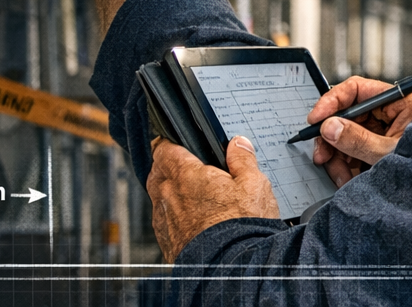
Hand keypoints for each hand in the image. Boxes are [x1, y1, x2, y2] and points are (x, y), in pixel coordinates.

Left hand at [148, 136, 278, 261]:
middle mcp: (168, 197)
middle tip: (186, 168)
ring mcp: (164, 221)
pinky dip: (174, 217)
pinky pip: (164, 222)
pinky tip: (192, 221)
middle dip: (168, 167)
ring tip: (193, 196)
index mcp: (186, 175)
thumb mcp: (254, 184)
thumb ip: (243, 160)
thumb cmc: (241, 226)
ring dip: (170, 194)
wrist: (229, 269)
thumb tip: (237, 144)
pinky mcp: (167, 243)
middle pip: (157, 173)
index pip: (164, 150)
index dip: (169, 144)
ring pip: (159, 198)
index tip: (176, 143)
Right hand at [308, 76, 411, 187]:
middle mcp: (389, 112)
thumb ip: (358, 140)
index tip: (316, 118)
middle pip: (346, 115)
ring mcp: (382, 130)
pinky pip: (351, 151)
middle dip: (332, 138)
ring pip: (345, 136)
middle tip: (321, 156)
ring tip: (341, 177)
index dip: (332, 101)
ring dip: (337, 158)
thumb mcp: (389, 153)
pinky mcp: (376, 148)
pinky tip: (347, 178)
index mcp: (399, 101)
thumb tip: (330, 127)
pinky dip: (345, 166)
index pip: (358, 89)